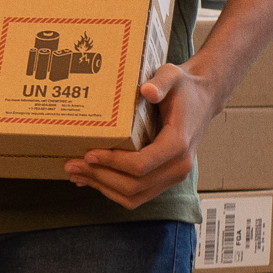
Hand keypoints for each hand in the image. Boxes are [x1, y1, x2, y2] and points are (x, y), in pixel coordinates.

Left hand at [65, 62, 218, 208]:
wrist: (202, 99)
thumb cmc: (183, 88)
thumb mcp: (172, 76)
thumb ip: (161, 82)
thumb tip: (147, 91)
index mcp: (178, 143)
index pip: (142, 164)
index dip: (112, 162)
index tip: (88, 153)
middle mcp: (179, 166)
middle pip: (134, 185)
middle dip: (100, 177)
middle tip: (71, 165)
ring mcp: (173, 176)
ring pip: (135, 196)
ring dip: (103, 187)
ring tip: (76, 174)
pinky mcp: (165, 179)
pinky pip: (138, 195)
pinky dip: (113, 191)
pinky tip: (92, 179)